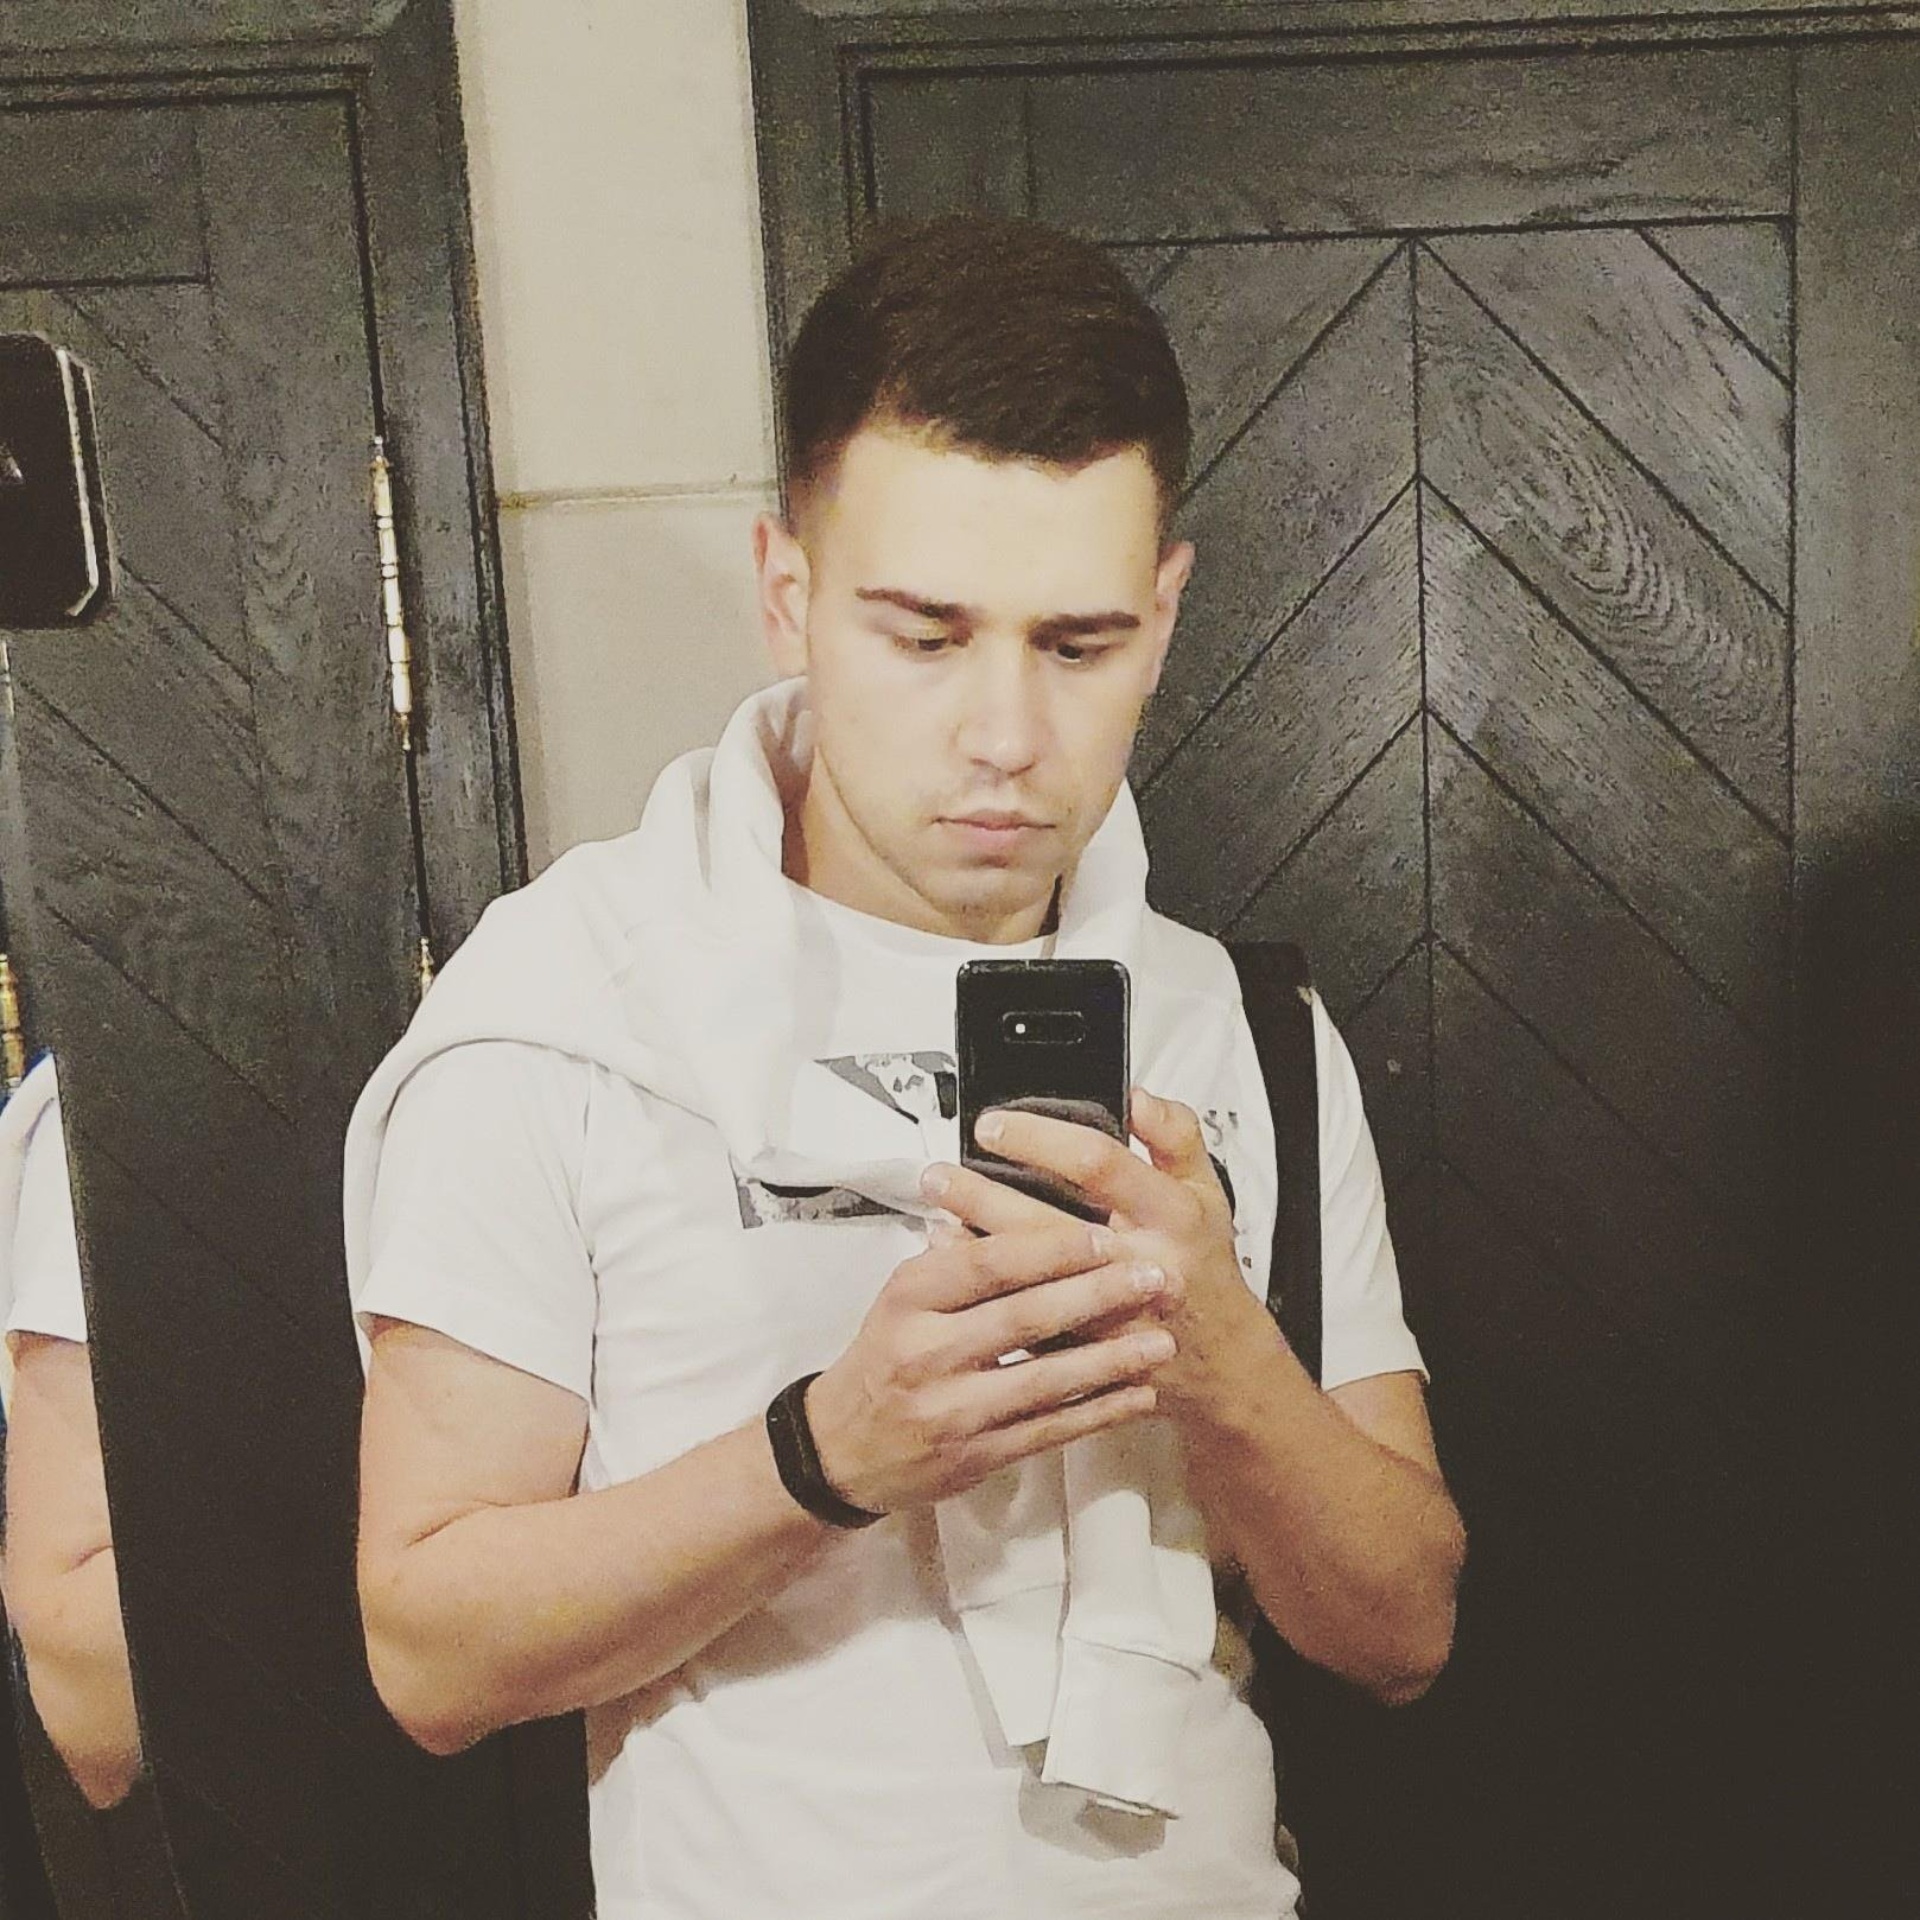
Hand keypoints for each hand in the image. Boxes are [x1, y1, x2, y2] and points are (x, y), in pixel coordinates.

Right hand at [804, 1208, 1179, 1515]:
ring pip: (1045, 1381)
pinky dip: (1098, 1413)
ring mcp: (952, 1411)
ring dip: (1110, 1361)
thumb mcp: (903, 1297)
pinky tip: (1138, 1395)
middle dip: (1097, 1297)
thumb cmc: (885, 1356)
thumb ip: (960, 1261)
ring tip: (1163, 1342)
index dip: (1051, 1250)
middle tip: (1155, 1278)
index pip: (988, 1265)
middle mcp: (927, 1353)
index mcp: (910, 1298)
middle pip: (1023, 1318)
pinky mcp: (975, 1457)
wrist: (842, 1448)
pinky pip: (1048, 1431)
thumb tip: (1025, 1205)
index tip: (1106, 1236)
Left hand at [934, 1088, 1277, 1423]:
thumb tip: (1133, 1094)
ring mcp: (1107, 1315)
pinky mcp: (1083, 1353)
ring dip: (973, 1244)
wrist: (1218, 1359)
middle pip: (1045, 1224)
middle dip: (982, 1195)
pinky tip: (957, 1264)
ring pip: (1026, 1279)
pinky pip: (1020, 1322)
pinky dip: (984, 1293)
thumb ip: (1174, 1132)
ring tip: (938, 1212)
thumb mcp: (1207, 1187)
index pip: (1098, 1163)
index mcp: (1168, 1214)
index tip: (993, 1124)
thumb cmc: (1203, 1264)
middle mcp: (1137, 1264)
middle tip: (939, 1173)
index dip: (1039, 1139)